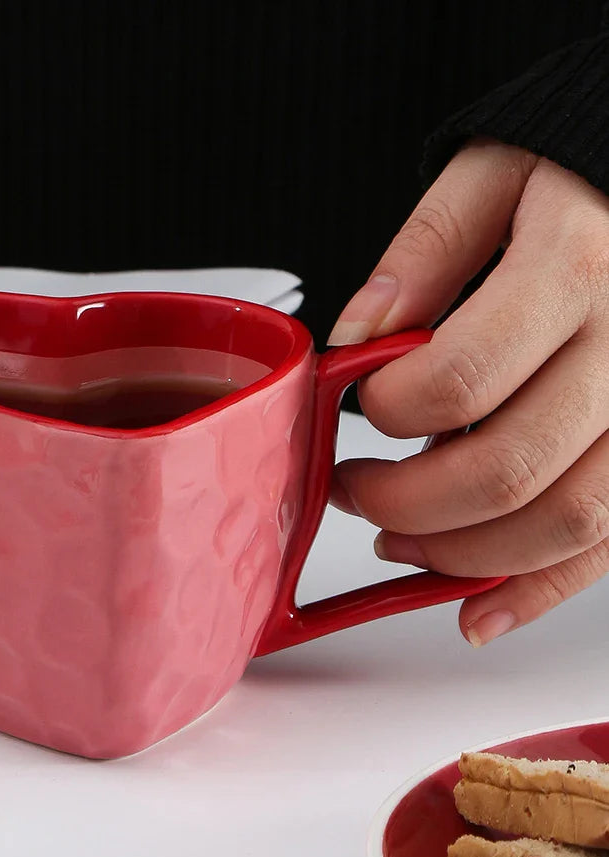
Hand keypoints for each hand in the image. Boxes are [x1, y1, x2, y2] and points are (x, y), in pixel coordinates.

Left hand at [327, 138, 608, 646]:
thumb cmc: (585, 163)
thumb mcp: (493, 172)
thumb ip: (420, 255)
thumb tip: (354, 339)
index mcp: (580, 266)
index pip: (458, 377)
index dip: (386, 412)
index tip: (354, 407)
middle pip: (509, 470)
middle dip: (407, 501)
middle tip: (354, 490)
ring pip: (566, 523)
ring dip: (462, 555)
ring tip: (396, 543)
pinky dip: (539, 589)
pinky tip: (476, 611)